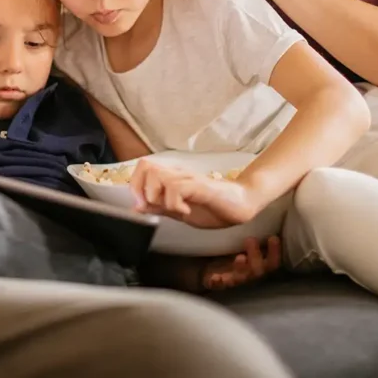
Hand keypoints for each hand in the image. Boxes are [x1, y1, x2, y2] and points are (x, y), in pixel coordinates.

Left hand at [129, 160, 260, 228]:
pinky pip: (177, 189)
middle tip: (157, 207)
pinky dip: (176, 204)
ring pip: (158, 177)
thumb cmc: (213, 207)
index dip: (135, 185)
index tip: (143, 206)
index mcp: (171, 177)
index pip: (142, 167)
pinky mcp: (200, 186)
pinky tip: (186, 211)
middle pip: (146, 166)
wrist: (242, 204)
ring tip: (174, 209)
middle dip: (143, 190)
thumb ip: (161, 207)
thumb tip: (137, 207)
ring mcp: (189, 178)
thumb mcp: (180, 211)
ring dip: (159, 197)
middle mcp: (178, 173)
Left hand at [203, 236, 282, 289]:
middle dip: (256, 256)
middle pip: (258, 271)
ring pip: (241, 278)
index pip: (272, 261)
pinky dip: (218, 282)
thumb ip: (251, 231)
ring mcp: (233, 279)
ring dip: (241, 268)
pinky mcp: (217, 282)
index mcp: (257, 263)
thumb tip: (265, 211)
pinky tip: (216, 278)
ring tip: (240, 257)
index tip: (273, 237)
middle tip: (250, 239)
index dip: (275, 252)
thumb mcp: (242, 239)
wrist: (208, 264)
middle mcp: (248, 273)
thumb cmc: (231, 249)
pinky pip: (219, 285)